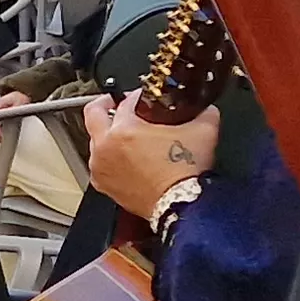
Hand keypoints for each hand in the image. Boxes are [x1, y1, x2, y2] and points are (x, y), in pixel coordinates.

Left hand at [82, 95, 220, 220]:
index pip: (124, 102)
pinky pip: (100, 165)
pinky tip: (125, 159)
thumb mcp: (203, 132)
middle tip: (115, 103)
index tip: (142, 97)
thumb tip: (206, 109)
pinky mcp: (103, 185)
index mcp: (123, 130)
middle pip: (93, 114)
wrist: (180, 204)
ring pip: (95, 142)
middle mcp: (104, 148)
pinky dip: (109, 159)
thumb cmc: (184, 173)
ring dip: (107, 135)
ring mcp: (100, 168)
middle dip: (104, 104)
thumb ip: (204, 113)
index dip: (136, 96)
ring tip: (125, 134)